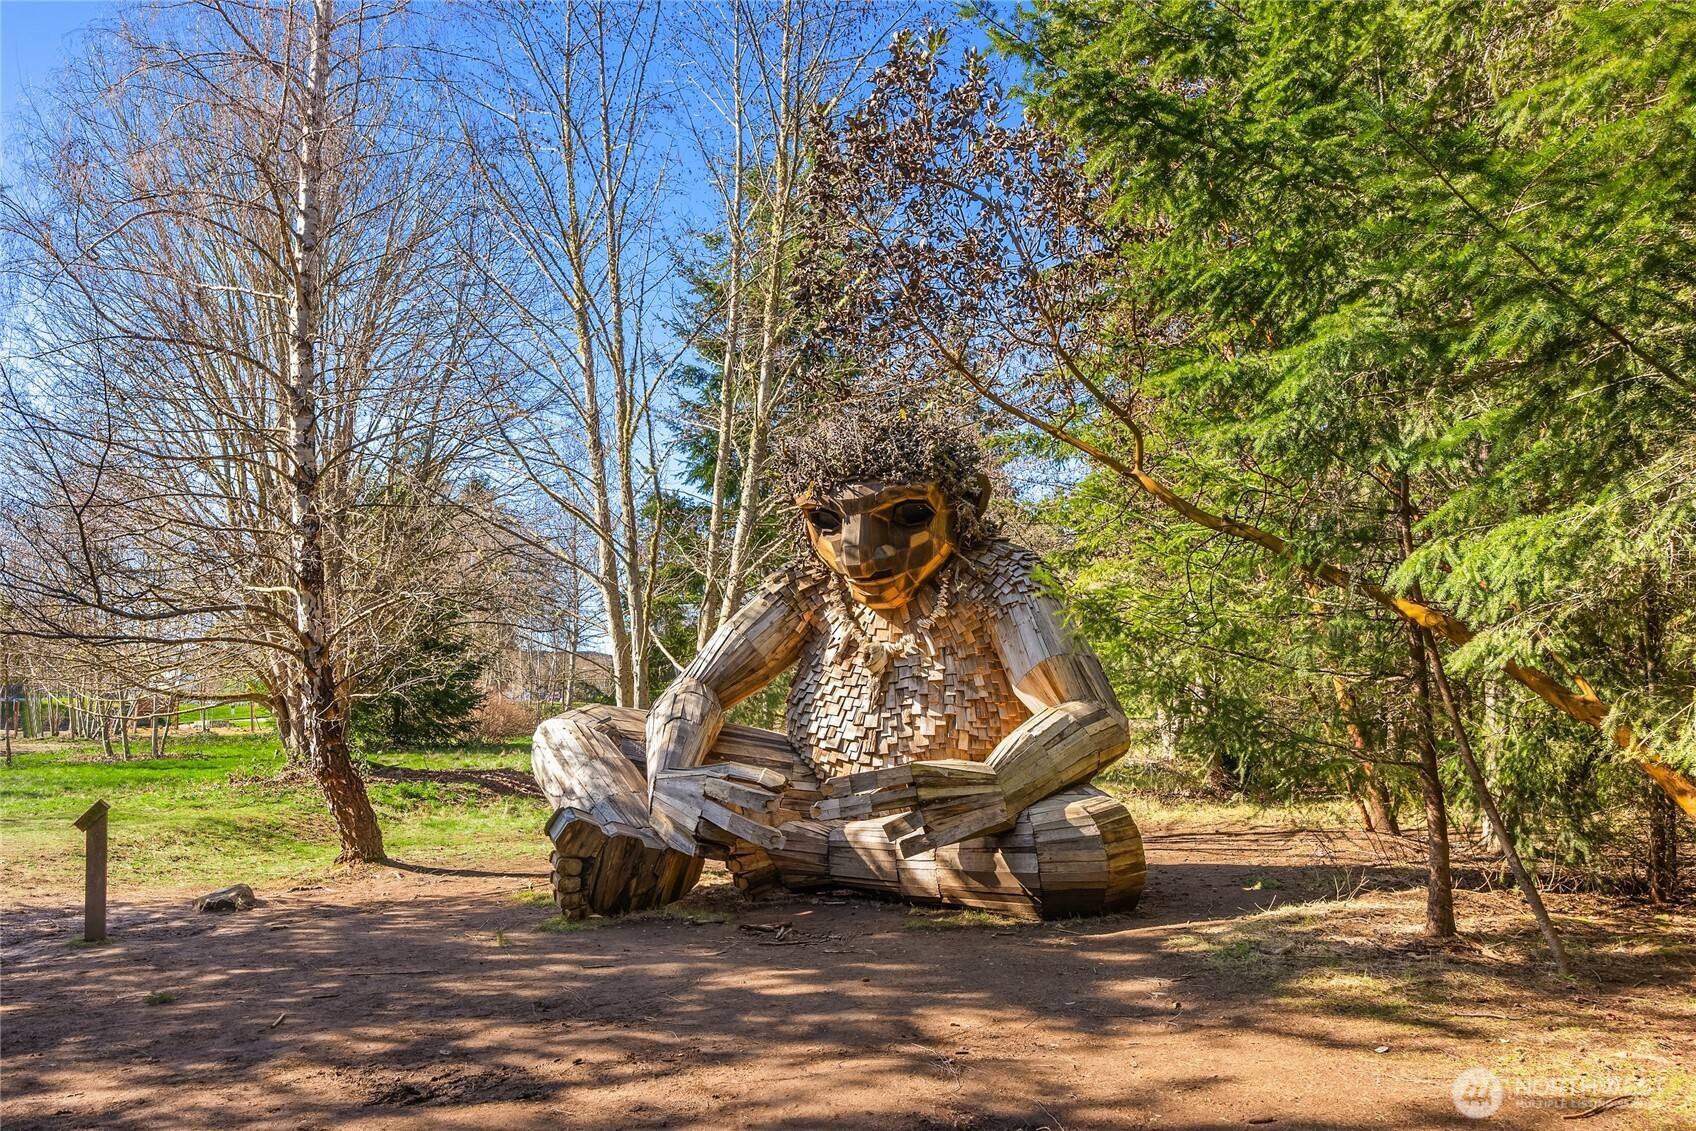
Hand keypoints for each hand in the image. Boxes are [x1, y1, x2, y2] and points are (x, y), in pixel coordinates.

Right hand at [649, 763, 787, 854]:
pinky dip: (717, 852)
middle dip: (755, 831)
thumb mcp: (720, 771)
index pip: (734, 787)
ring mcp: (684, 818)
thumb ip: (752, 776)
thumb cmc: (700, 780)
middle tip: (780, 840)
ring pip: (715, 835)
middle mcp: (695, 798)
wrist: (656, 788)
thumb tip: (786, 785)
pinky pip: (700, 849)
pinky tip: (729, 851)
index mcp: (707, 778)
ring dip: (733, 840)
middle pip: (727, 817)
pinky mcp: (674, 836)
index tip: (777, 803)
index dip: (755, 794)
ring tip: (748, 840)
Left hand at [813, 759, 1009, 856]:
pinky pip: (922, 841)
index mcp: (918, 772)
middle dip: (841, 807)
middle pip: (873, 800)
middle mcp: (921, 790)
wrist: (1008, 784)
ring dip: (887, 830)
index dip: (848, 784)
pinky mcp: (952, 828)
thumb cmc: (966, 780)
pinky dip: (911, 844)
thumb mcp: (934, 775)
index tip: (823, 789)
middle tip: (813, 812)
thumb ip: (907, 784)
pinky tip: (903, 848)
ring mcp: (935, 810)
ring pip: (895, 825)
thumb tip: (876, 792)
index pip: (875, 779)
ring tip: (890, 829)